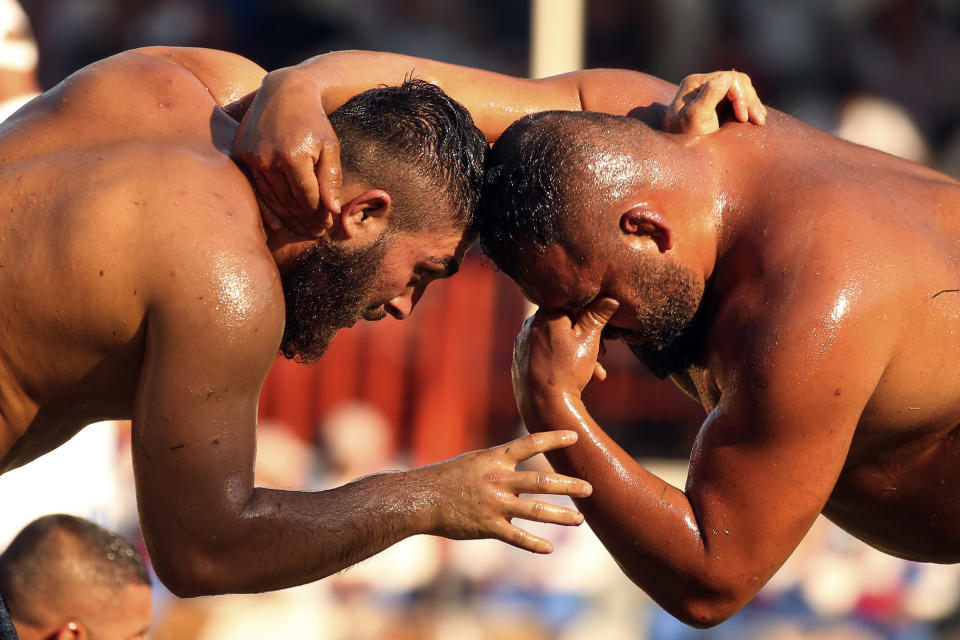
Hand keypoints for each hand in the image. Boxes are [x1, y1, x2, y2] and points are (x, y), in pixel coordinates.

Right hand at [232, 67, 340, 236]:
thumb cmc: (313, 121)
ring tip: (302, 230)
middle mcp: (268, 158)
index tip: (327, 225)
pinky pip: (255, 189)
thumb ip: (330, 179)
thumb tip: (331, 210)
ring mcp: (252, 157)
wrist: (284, 92)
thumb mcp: (330, 147)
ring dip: (288, 218)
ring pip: (272, 198)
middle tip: (316, 233)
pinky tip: (278, 224)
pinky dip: (267, 208)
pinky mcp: (241, 155)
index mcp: (294, 155)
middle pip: (289, 201)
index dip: (319, 214)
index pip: (307, 196)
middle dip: (305, 220)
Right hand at [420, 430, 592, 552]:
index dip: (554, 439)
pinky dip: (534, 544)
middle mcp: (499, 479)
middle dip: (569, 486)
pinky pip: (516, 537)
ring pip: (536, 510)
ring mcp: (495, 504)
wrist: (420, 498)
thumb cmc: (446, 477)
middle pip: (542, 482)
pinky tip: (548, 549)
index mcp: (495, 459)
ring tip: (580, 520)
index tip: (575, 437)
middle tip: (590, 489)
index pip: (530, 444)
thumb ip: (499, 462)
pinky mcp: (488, 526)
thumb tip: (519, 460)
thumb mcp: (474, 461)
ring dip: (561, 516)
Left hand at [512, 298, 619, 404]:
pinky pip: (544, 357)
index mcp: (545, 315)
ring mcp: (521, 345)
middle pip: (563, 326)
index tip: (602, 335)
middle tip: (602, 355)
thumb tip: (609, 297)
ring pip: (556, 344)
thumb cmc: (568, 370)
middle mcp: (529, 326)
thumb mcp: (589, 340)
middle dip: (586, 340)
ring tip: (594, 373)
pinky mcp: (519, 363)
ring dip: (577, 355)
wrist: (545, 406)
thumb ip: (598, 316)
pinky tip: (575, 380)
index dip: (589, 319)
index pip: (571, 305)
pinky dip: (559, 364)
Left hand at [663, 70, 765, 134]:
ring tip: (759, 120)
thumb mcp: (696, 118)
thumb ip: (709, 95)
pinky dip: (749, 107)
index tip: (743, 118)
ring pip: (740, 89)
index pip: (728, 79)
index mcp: (694, 83)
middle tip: (757, 121)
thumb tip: (725, 77)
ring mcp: (709, 93)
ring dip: (752, 103)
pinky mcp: (716, 103)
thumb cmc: (685, 139)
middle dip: (749, 100)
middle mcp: (701, 84)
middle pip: (736, 82)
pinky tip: (756, 118)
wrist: (678, 157)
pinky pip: (738, 98)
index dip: (740, 96)